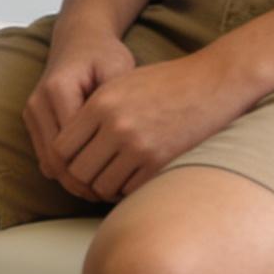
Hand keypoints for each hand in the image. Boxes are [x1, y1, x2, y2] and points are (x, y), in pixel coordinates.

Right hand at [23, 26, 136, 200]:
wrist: (79, 39)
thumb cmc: (104, 54)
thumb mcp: (119, 69)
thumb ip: (118, 101)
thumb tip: (125, 139)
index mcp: (59, 89)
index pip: (70, 143)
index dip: (94, 167)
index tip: (119, 180)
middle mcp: (38, 101)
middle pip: (55, 158)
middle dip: (81, 181)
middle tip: (109, 197)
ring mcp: (32, 111)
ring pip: (47, 162)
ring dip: (71, 181)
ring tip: (100, 194)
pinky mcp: (33, 120)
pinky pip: (45, 157)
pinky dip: (64, 172)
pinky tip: (88, 179)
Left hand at [50, 47, 259, 201]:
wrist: (211, 84)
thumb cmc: (164, 83)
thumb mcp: (120, 85)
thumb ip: (91, 112)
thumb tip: (64, 146)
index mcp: (101, 103)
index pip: (61, 147)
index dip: (64, 160)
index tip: (75, 161)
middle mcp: (116, 126)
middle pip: (78, 172)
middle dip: (82, 178)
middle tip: (93, 176)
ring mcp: (139, 146)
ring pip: (102, 186)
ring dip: (105, 186)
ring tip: (114, 177)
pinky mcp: (161, 162)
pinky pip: (130, 190)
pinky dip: (128, 189)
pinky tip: (134, 178)